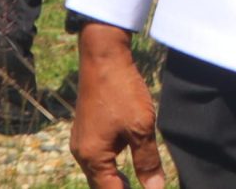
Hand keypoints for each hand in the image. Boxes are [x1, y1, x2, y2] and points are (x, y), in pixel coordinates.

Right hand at [71, 23, 165, 188]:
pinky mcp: (86, 129)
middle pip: (101, 184)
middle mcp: (81, 153)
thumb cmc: (121, 92)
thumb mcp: (140, 127)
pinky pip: (97, 156)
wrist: (103, 60)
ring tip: (133, 184)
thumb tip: (154, 188)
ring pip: (98, 171)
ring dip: (115, 180)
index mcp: (92, 157)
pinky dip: (111, 165)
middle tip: (144, 187)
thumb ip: (147, 160)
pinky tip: (124, 162)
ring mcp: (81, 141)